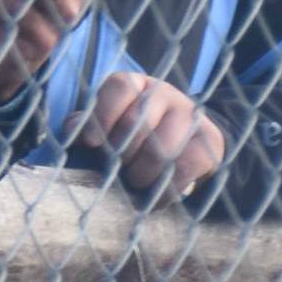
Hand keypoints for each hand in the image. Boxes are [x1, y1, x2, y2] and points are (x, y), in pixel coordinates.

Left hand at [77, 70, 227, 199]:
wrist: (188, 147)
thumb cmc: (136, 139)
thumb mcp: (111, 128)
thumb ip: (89, 126)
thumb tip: (71, 130)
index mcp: (136, 85)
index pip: (119, 88)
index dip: (102, 115)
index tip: (93, 144)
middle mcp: (164, 93)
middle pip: (135, 123)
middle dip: (121, 157)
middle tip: (119, 172)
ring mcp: (190, 114)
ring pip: (159, 150)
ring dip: (142, 176)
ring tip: (137, 184)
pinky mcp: (210, 140)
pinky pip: (184, 168)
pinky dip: (166, 190)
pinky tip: (158, 196)